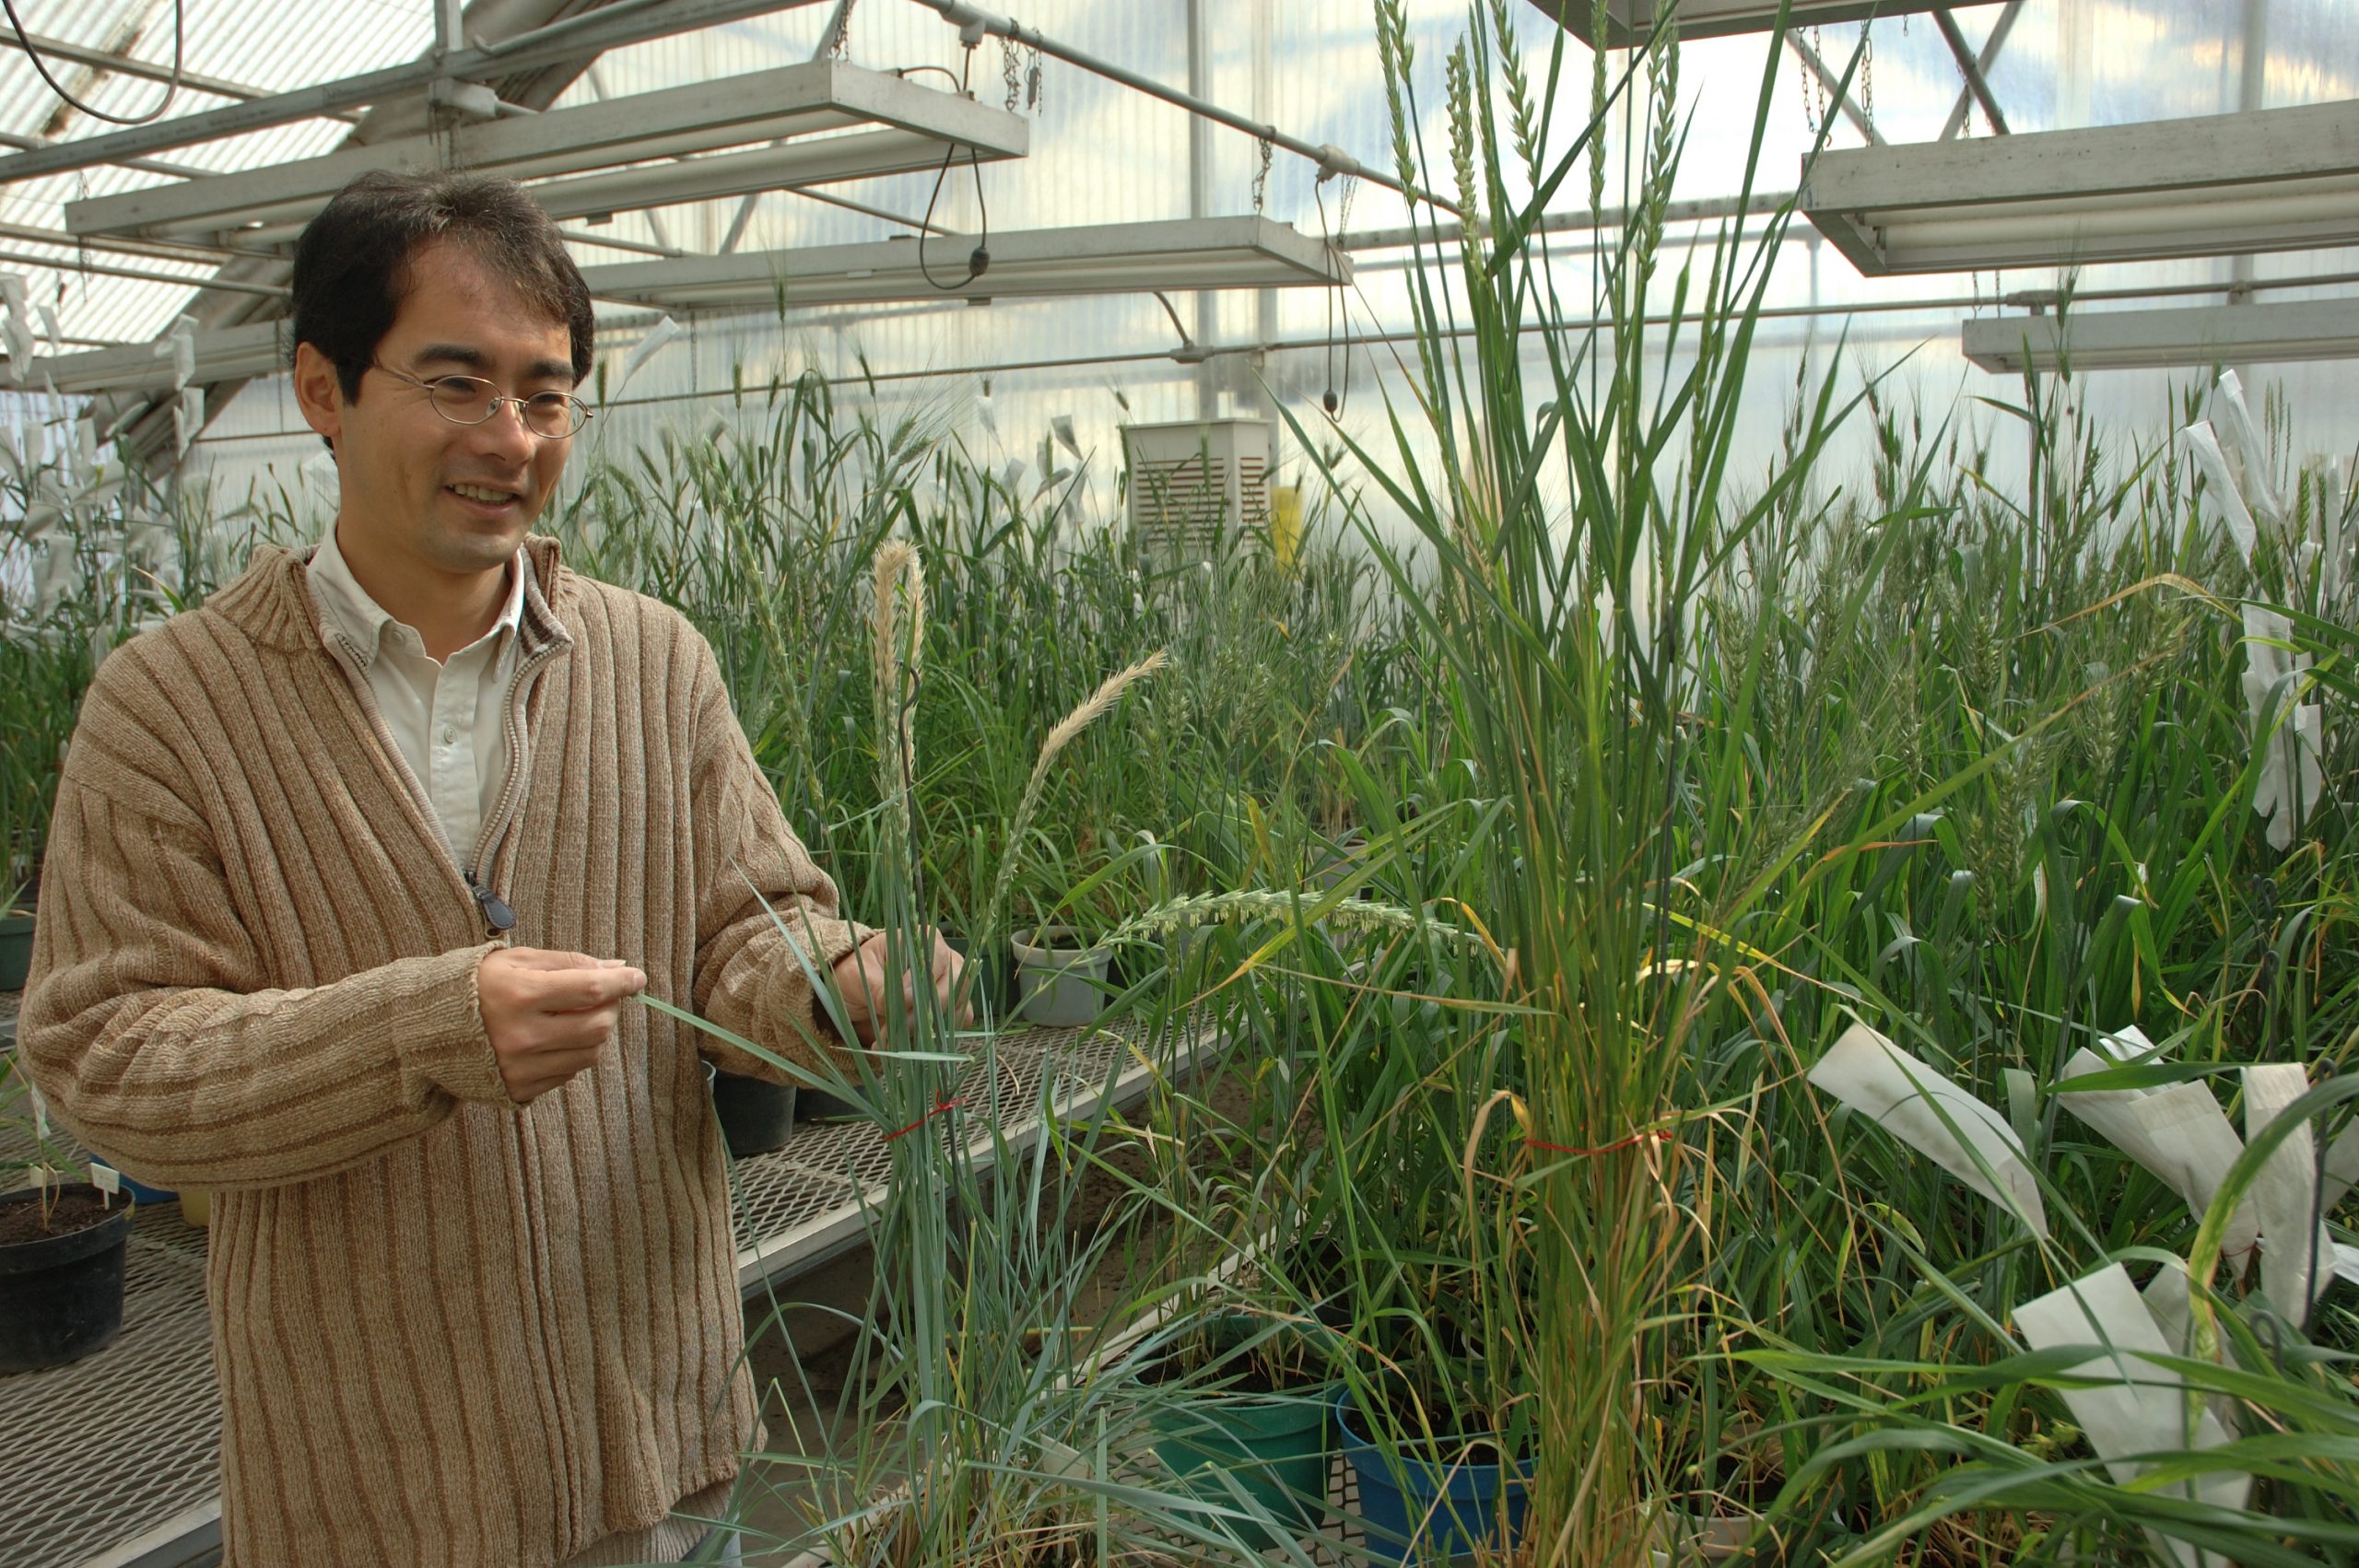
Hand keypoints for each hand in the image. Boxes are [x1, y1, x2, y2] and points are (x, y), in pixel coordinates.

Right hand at [477, 947, 645, 1103]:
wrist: (425, 1031)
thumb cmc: (475, 986)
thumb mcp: (517, 960)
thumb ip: (568, 962)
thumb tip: (615, 967)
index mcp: (521, 995)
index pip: (591, 990)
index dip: (622, 983)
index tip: (637, 977)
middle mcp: (522, 1036)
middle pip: (597, 1026)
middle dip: (611, 1008)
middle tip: (602, 995)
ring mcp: (521, 1067)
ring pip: (590, 1053)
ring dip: (595, 1032)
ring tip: (575, 1016)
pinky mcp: (519, 1090)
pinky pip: (568, 1073)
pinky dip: (573, 1053)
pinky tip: (554, 1038)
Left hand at [829, 929, 971, 1045]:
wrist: (855, 990)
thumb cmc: (857, 972)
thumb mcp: (860, 976)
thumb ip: (879, 988)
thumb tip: (902, 1003)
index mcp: (923, 939)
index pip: (935, 960)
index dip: (921, 984)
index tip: (901, 1003)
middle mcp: (946, 958)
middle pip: (955, 985)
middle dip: (925, 1012)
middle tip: (894, 1031)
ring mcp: (953, 983)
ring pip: (960, 1006)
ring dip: (930, 1029)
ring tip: (894, 1042)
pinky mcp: (952, 1006)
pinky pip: (959, 1022)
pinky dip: (939, 1036)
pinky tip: (912, 1046)